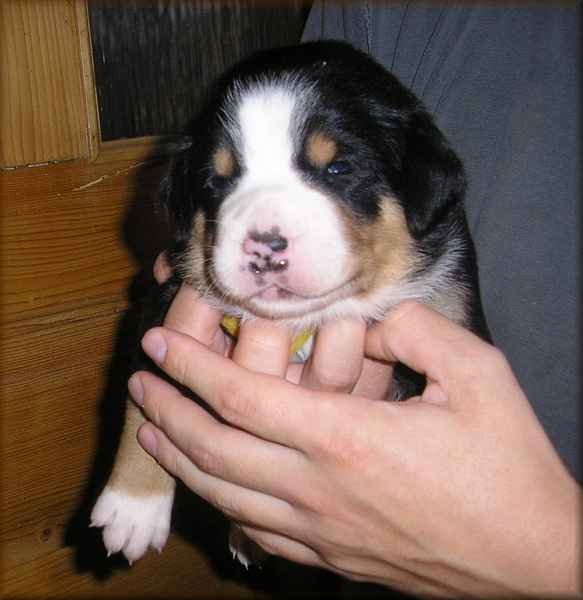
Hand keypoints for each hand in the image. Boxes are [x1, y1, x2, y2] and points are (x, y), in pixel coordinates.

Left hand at [136, 265, 578, 594]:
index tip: (156, 343)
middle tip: (138, 383)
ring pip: (224, 495)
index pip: (240, 396)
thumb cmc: (508, 466)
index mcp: (345, 437)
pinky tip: (211, 491)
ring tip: (152, 432)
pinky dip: (221, 504)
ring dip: (181, 459)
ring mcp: (320, 531)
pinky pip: (256, 532)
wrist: (536, 559)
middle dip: (167, 410)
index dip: (190, 366)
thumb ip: (416, 331)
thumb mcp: (478, 375)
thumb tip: (370, 323)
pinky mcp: (332, 560)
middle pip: (214, 448)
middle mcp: (317, 488)